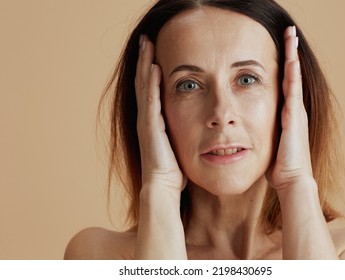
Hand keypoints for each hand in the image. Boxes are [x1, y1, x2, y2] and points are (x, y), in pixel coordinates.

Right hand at [135, 35, 185, 193]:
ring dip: (145, 63)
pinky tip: (153, 67)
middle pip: (143, 81)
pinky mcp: (151, 126)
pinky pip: (151, 100)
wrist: (163, 186)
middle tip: (146, 38)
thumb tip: (195, 124)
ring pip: (144, 85)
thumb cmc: (173, 168)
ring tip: (146, 43)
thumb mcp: (178, 143)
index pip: (149, 88)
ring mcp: (146, 120)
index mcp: (153, 119)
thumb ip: (180, 130)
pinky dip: (151, 83)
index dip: (149, 68)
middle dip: (144, 58)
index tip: (153, 50)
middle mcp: (146, 116)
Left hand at [267, 26, 313, 190]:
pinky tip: (291, 57)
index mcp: (286, 115)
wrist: (291, 179)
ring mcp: (295, 111)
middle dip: (290, 54)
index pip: (284, 85)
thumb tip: (246, 137)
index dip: (283, 68)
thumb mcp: (266, 145)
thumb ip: (260, 135)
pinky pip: (293, 89)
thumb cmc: (278, 166)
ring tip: (291, 36)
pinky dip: (293, 72)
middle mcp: (293, 109)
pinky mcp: (294, 116)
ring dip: (292, 56)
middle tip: (288, 33)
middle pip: (291, 75)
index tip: (279, 52)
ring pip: (294, 77)